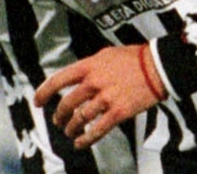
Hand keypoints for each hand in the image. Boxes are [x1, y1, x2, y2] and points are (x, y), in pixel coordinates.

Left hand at [34, 44, 164, 148]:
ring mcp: (105, 98)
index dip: (44, 93)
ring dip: (71, 128)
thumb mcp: (107, 54)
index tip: (37, 102)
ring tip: (70, 132)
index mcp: (89, 67)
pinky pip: (97, 130)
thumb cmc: (135, 58)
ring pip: (79, 118)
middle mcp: (93, 83)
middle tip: (58, 121)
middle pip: (67, 104)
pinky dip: (86, 139)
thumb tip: (79, 77)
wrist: (159, 66)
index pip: (58, 80)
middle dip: (59, 116)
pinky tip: (80, 143)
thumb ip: (91, 66)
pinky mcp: (118, 112)